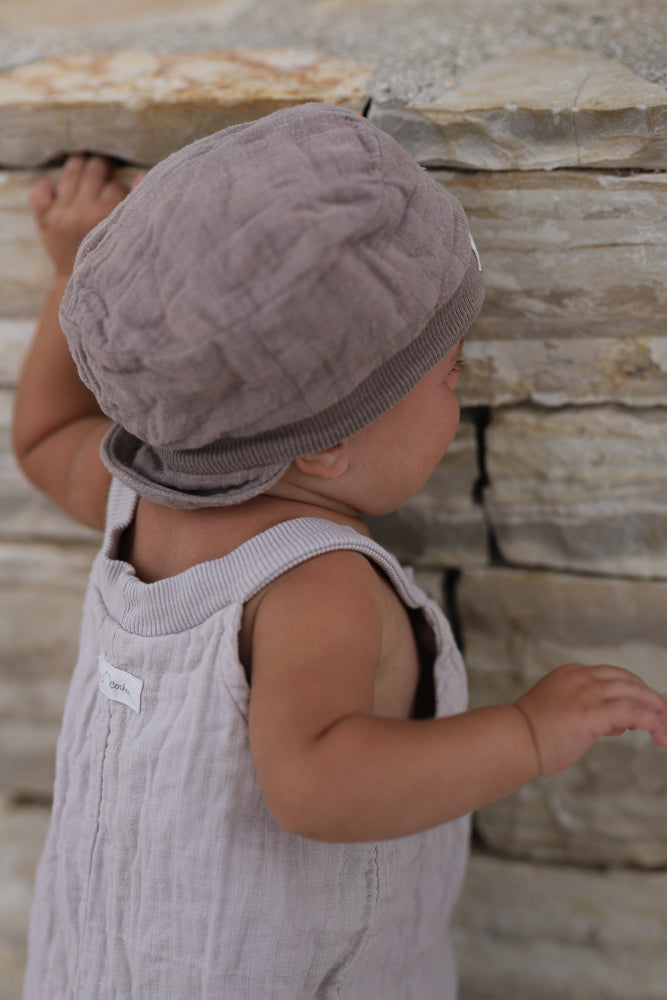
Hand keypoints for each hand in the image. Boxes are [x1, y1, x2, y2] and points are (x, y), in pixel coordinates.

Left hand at [29, 155, 127, 277]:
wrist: (86, 285)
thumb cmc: (110, 260)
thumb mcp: (128, 235)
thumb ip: (136, 204)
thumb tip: (141, 175)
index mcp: (108, 216)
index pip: (116, 186)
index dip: (120, 188)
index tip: (120, 194)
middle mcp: (83, 212)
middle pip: (94, 171)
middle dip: (102, 166)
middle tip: (105, 167)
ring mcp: (61, 215)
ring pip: (70, 173)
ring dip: (80, 165)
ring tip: (86, 165)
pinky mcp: (46, 221)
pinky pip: (40, 193)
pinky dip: (47, 188)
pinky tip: (57, 190)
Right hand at [515, 663, 666, 777]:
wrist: (513, 740)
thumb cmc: (530, 734)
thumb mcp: (557, 712)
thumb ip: (584, 712)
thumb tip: (613, 724)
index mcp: (571, 674)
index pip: (612, 675)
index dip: (631, 690)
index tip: (641, 709)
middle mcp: (582, 678)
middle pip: (628, 681)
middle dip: (650, 698)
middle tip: (663, 716)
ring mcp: (588, 693)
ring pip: (636, 694)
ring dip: (657, 711)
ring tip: (666, 728)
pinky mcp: (593, 713)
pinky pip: (634, 713)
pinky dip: (652, 722)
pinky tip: (659, 734)